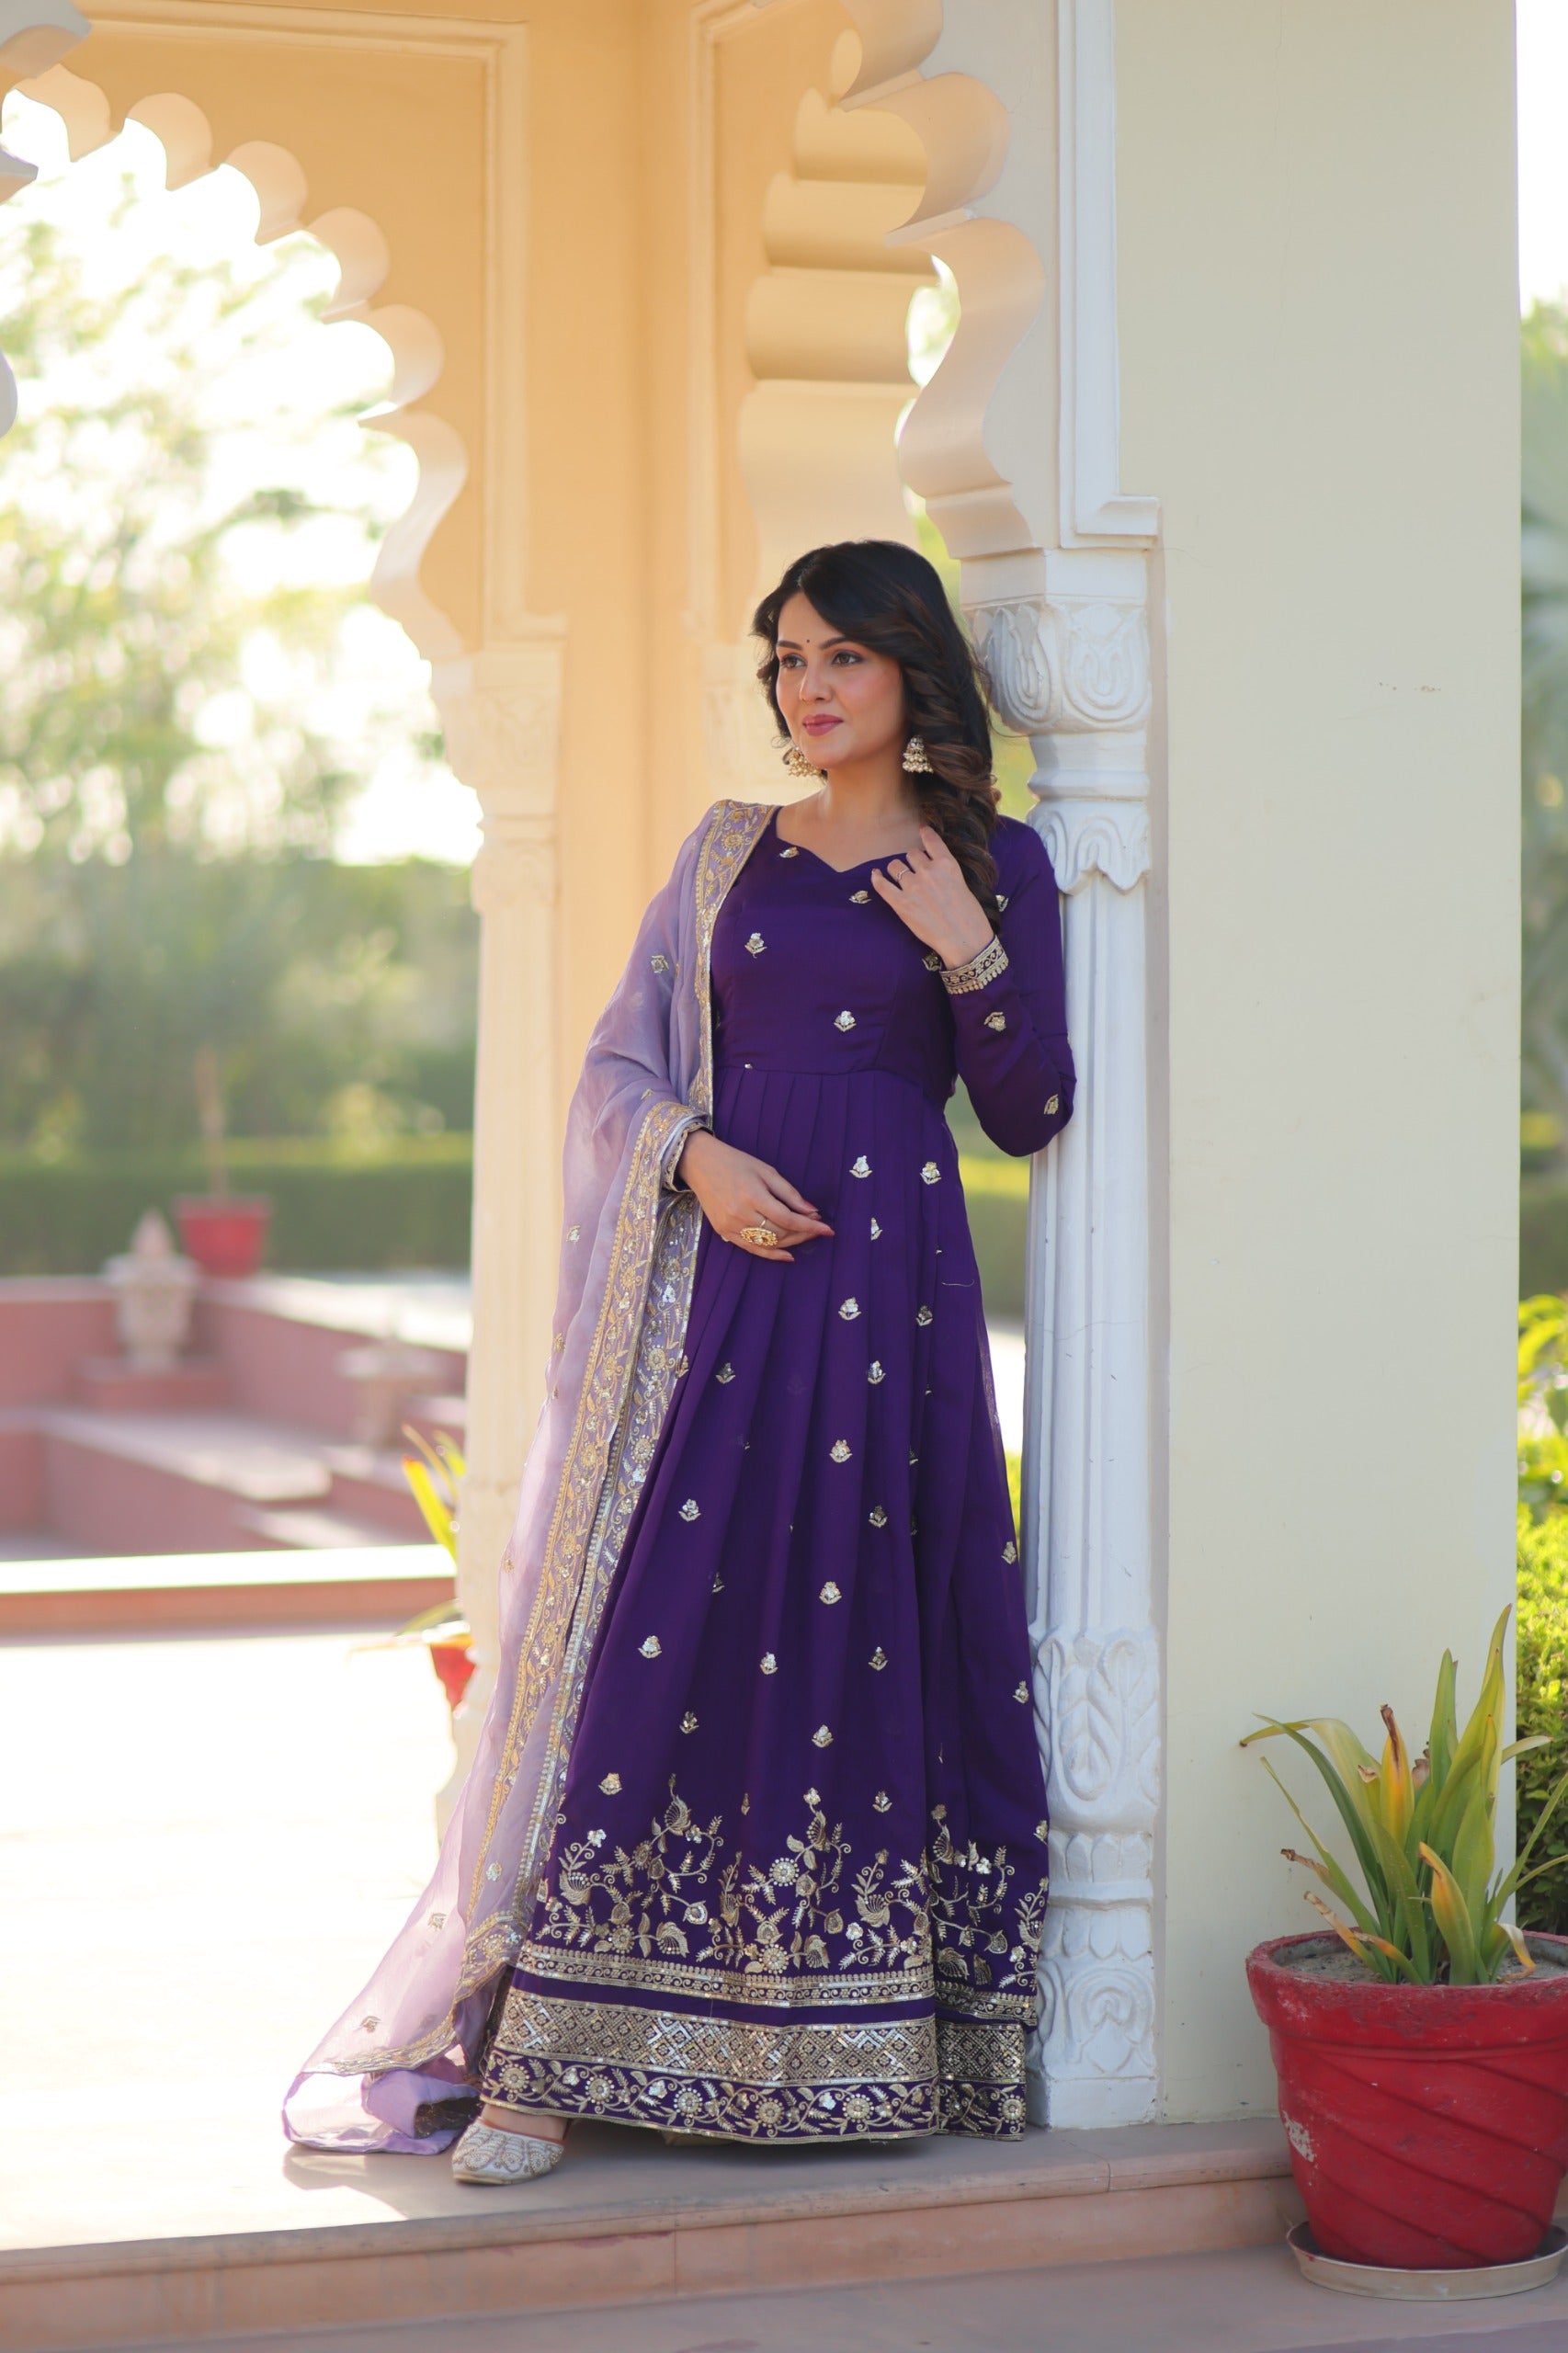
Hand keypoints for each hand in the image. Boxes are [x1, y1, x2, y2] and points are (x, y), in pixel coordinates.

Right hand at [675, 1130, 832, 1260]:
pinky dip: (771, 1254)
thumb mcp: (766, 1171)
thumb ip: (789, 1193)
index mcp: (753, 1195)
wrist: (700, 1164)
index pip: (787, 1218)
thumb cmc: (736, 1163)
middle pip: (779, 1233)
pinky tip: (787, 1255)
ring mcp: (730, 1225)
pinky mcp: (724, 1232)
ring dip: (791, 1243)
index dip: (809, 1226)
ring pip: (768, 1243)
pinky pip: (751, 1249)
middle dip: (803, 1234)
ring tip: (805, 1237)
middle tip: (817, 1230)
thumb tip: (812, 1211)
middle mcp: (741, 1213)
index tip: (827, 1229)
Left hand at [869, 824, 993, 967]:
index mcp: (947, 864)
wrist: (964, 940)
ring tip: (900, 878)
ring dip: (897, 870)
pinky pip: (882, 885)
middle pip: (911, 854)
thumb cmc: (969, 916)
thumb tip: (930, 867)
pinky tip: (876, 875)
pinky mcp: (901, 904)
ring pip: (895, 866)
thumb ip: (945, 872)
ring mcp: (913, 887)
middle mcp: (929, 871)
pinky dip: (877, 879)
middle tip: (917, 872)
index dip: (925, 833)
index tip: (921, 831)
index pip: (931, 840)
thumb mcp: (962, 884)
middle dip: (913, 861)